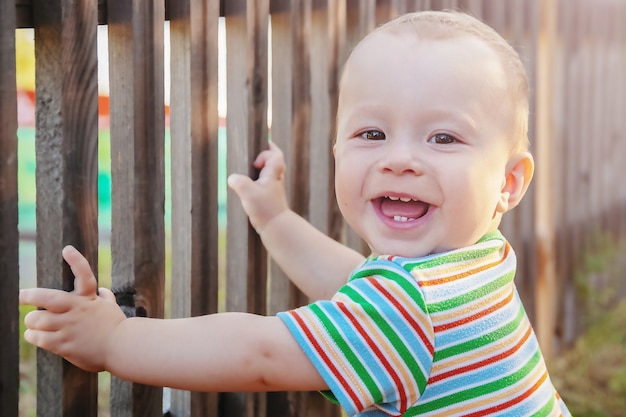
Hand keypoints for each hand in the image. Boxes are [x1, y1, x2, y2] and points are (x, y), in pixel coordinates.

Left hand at [19, 246, 125, 372]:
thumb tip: (101, 290)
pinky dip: (33, 336)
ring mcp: (69, 327)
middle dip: (29, 297)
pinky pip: (39, 338)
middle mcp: (76, 310)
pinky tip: (34, 335)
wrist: (122, 348)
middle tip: (21, 298)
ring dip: (32, 322)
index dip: (77, 261)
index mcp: (88, 299)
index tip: (67, 249)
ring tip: (32, 324)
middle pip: (47, 298)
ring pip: (37, 320)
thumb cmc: (117, 327)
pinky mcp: (64, 345)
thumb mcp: (111, 308)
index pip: (84, 275)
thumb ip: (105, 297)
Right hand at [228, 141, 288, 232]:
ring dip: (260, 171)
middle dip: (264, 158)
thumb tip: (232, 178)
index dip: (267, 151)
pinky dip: (257, 183)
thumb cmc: (265, 208)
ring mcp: (273, 190)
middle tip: (252, 158)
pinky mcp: (269, 199)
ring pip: (269, 175)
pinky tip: (246, 189)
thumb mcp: (248, 192)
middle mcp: (275, 180)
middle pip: (274, 163)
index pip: (276, 155)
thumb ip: (238, 182)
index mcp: (273, 174)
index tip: (255, 160)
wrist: (275, 227)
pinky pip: (264, 185)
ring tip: (246, 172)